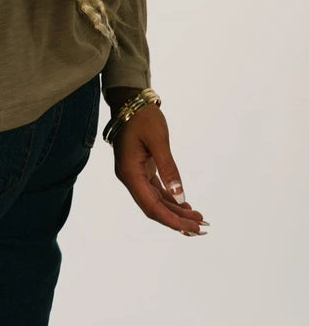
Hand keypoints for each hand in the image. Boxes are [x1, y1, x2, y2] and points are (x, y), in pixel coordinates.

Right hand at [112, 104, 208, 235]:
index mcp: (130, 172)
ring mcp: (133, 173)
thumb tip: (180, 196)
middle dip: (176, 219)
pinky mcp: (140, 168)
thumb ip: (168, 169)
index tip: (190, 229)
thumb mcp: (158, 140)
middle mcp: (129, 177)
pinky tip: (184, 206)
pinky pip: (155, 190)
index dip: (170, 220)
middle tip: (200, 227)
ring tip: (197, 219)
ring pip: (155, 200)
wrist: (130, 100)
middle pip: (153, 207)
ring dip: (175, 211)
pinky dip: (169, 199)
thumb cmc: (143, 117)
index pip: (150, 205)